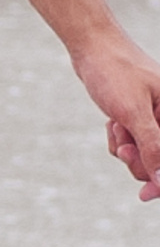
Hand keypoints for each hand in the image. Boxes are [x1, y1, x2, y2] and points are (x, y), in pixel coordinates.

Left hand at [76, 25, 159, 201]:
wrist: (94, 51)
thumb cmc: (116, 75)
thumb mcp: (134, 114)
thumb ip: (153, 146)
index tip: (144, 195)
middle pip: (157, 161)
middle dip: (137, 158)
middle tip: (124, 145)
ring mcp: (154, 118)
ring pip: (140, 154)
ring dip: (124, 146)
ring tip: (116, 123)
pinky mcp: (137, 118)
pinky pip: (128, 144)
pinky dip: (117, 138)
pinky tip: (111, 121)